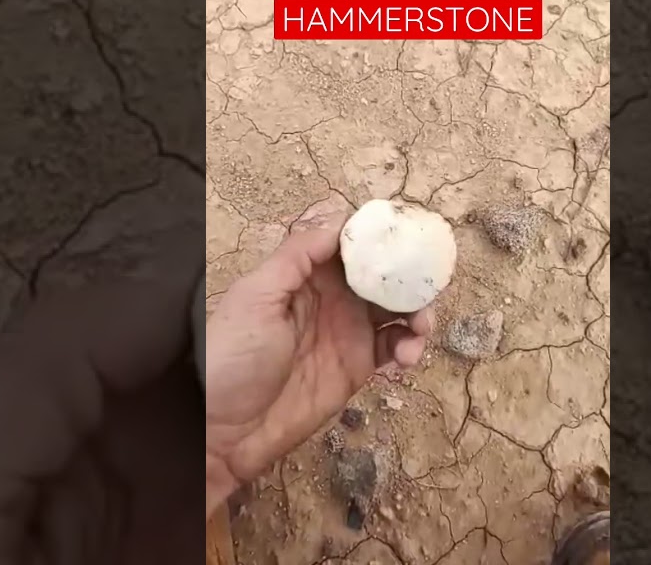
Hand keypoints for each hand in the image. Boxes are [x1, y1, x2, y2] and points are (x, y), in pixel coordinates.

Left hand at [204, 221, 433, 516]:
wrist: (223, 429)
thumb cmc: (231, 356)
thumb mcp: (256, 295)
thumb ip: (297, 257)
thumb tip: (340, 222)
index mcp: (307, 275)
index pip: (352, 244)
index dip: (381, 238)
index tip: (409, 234)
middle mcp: (332, 298)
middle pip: (384, 275)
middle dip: (410, 275)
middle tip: (427, 283)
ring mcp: (348, 332)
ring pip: (397, 309)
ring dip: (418, 311)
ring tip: (421, 327)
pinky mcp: (359, 368)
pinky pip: (396, 348)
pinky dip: (411, 346)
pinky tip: (408, 355)